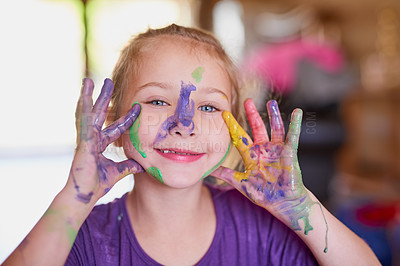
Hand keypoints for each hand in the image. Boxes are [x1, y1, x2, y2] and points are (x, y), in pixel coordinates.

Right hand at [66, 78, 142, 203]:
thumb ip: (128, 166)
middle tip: (109, 81)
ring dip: (88, 95)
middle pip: (100, 113)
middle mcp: (92, 138)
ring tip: (88, 80)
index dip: (127, 118)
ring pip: (87, 111)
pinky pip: (82, 119)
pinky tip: (83, 94)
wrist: (84, 195)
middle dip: (105, 97)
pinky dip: (82, 106)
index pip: (117, 127)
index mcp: (100, 144)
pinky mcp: (82, 139)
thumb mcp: (118, 172)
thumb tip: (141, 165)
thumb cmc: (97, 185)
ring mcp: (85, 137)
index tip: (138, 107)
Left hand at [212, 99, 315, 233]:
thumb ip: (226, 175)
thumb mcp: (241, 183)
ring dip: (274, 115)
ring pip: (275, 128)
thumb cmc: (263, 195)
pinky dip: (295, 124)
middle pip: (257, 128)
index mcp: (252, 156)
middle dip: (252, 114)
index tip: (224, 114)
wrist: (282, 204)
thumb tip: (208, 170)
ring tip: (271, 102)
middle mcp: (264, 150)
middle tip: (247, 101)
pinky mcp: (290, 153)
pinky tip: (297, 112)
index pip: (240, 137)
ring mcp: (277, 150)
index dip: (232, 126)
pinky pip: (293, 136)